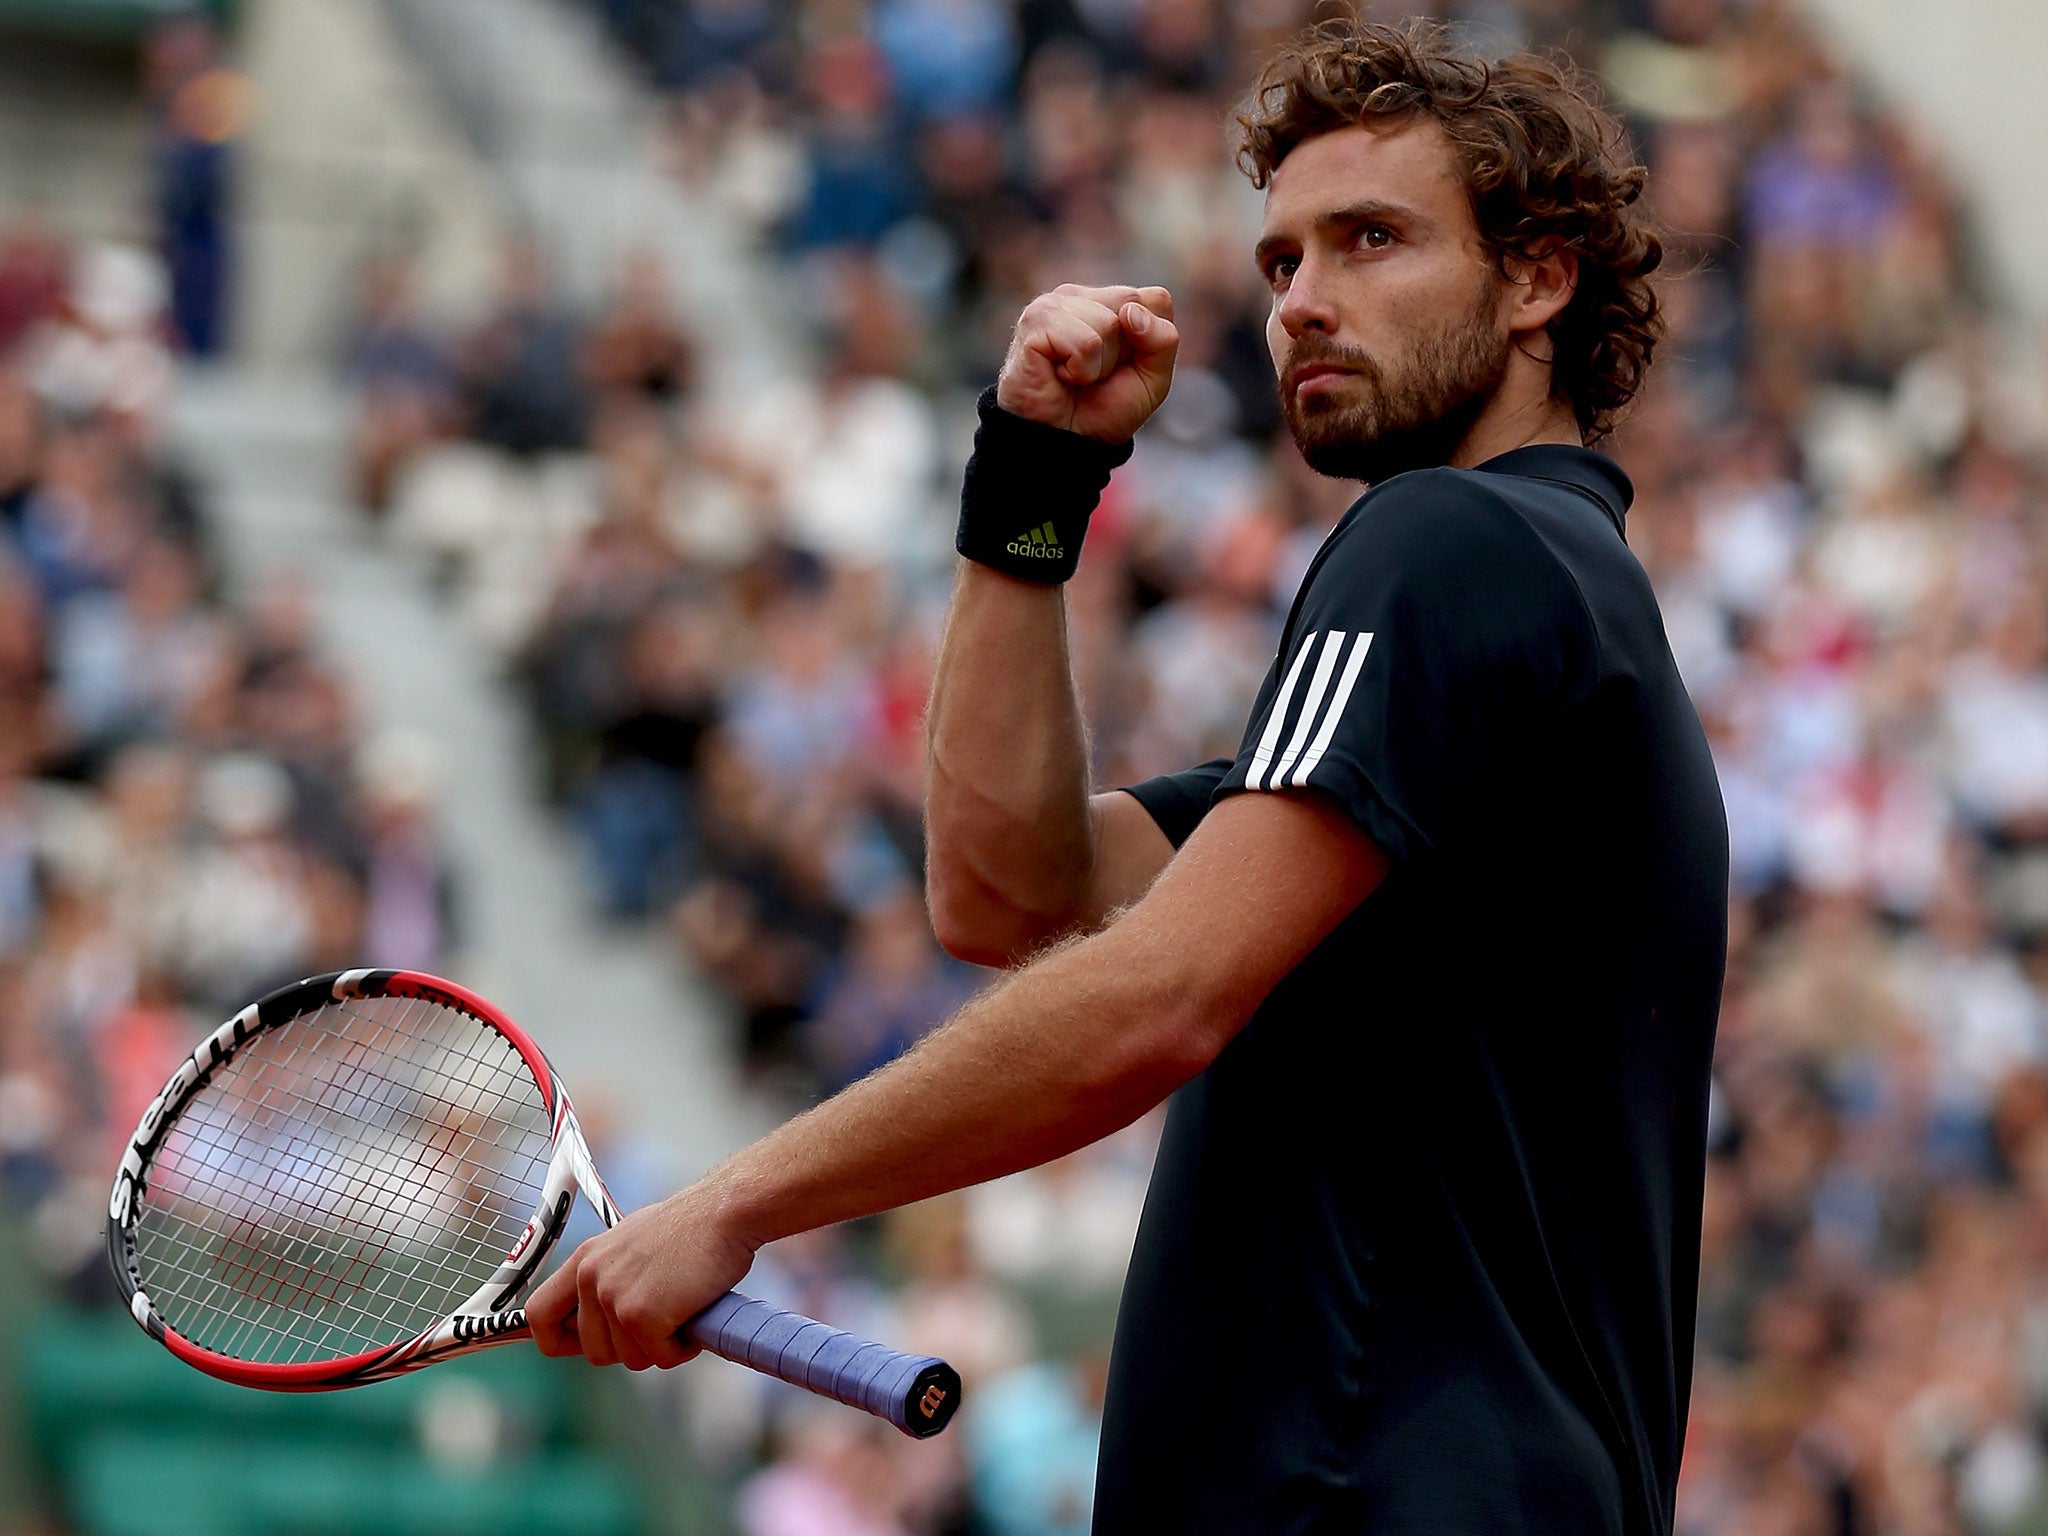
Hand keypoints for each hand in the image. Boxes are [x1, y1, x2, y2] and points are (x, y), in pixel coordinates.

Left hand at [527, 1183, 755, 1369]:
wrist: (724, 1212)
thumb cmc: (691, 1229)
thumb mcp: (631, 1246)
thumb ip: (608, 1278)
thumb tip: (598, 1318)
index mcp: (584, 1260)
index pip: (539, 1315)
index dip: (559, 1340)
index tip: (584, 1344)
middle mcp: (590, 1278)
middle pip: (594, 1352)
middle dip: (632, 1347)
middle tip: (662, 1321)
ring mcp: (613, 1297)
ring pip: (630, 1359)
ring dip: (662, 1346)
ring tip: (683, 1308)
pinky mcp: (640, 1315)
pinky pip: (660, 1358)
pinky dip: (683, 1347)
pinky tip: (695, 1315)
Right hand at [997, 283, 1178, 442]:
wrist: (1066, 446)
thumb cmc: (1104, 410)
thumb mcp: (1153, 378)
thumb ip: (1163, 339)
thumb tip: (1131, 312)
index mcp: (1107, 301)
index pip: (1155, 299)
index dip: (1149, 342)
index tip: (1123, 366)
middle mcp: (1079, 296)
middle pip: (1131, 304)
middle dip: (1123, 352)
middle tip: (1097, 374)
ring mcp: (1053, 304)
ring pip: (1108, 323)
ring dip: (1099, 365)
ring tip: (1076, 377)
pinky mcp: (1035, 323)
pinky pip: (1085, 342)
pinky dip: (1080, 370)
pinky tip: (1060, 376)